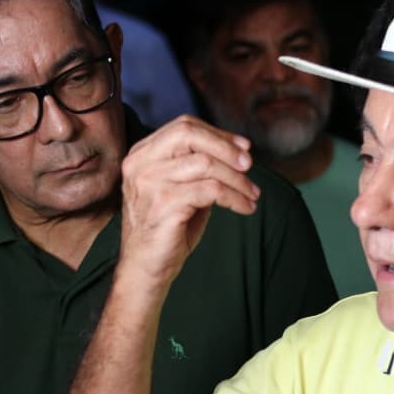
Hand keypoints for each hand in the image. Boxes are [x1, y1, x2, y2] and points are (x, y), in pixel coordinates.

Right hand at [117, 116, 258, 289]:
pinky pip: (211, 191)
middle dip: (226, 148)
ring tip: (253, 194)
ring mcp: (149, 182)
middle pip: (189, 134)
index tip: (245, 148)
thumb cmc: (168, 228)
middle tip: (250, 166)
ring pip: (206, 164)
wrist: (146, 267)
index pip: (183, 127)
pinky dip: (235, 198)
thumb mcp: (181, 189)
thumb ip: (198, 167)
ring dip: (237, 179)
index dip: (219, 134)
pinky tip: (245, 208)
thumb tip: (238, 152)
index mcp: (142, 155)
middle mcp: (140, 163)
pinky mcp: (164, 203)